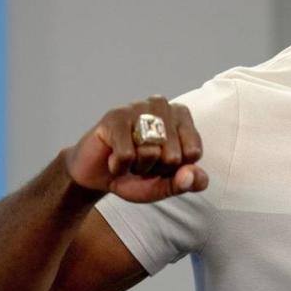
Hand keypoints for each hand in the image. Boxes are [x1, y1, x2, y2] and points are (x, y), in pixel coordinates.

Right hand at [64, 95, 207, 201]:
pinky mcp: (115, 117)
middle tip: (141, 162)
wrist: (97, 175)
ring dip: (138, 167)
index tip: (162, 163)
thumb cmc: (136, 174)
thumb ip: (189, 182)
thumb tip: (191, 174)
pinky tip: (113, 159)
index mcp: (182, 117)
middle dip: (156, 169)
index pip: (193, 153)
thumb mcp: (167, 185)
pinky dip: (119, 167)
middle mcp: (162, 105)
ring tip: (130, 159)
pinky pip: (126, 155)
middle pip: (173, 156)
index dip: (175, 169)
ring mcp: (137, 107)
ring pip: (151, 153)